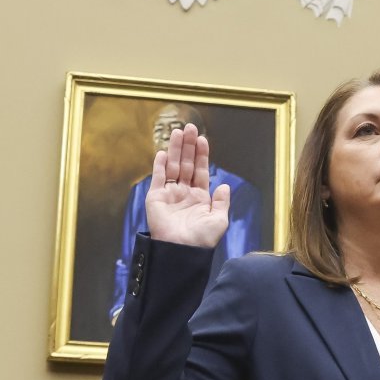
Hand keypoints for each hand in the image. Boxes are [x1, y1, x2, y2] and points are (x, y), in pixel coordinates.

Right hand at [146, 123, 229, 248]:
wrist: (181, 251)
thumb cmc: (201, 240)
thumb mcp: (219, 221)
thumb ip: (221, 202)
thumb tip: (224, 185)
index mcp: (200, 198)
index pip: (200, 171)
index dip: (201, 155)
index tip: (202, 139)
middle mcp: (184, 193)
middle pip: (186, 164)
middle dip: (188, 146)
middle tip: (190, 127)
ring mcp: (169, 194)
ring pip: (172, 166)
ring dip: (175, 149)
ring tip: (177, 132)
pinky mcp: (155, 198)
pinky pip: (158, 178)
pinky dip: (159, 164)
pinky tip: (163, 151)